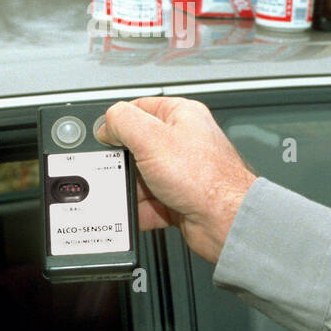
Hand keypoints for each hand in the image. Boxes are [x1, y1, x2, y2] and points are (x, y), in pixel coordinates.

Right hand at [97, 97, 256, 263]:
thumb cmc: (205, 179)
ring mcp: (182, 173)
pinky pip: (150, 203)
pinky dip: (139, 211)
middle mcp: (184, 142)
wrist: (225, 222)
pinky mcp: (180, 199)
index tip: (104, 135)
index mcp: (182, 116)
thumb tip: (107, 123)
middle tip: (112, 168)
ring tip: (124, 194)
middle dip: (122, 161)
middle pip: (138, 146)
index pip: (142, 108)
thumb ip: (123, 121)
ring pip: (142, 178)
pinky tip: (134, 213)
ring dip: (129, 189)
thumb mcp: (151, 138)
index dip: (120, 121)